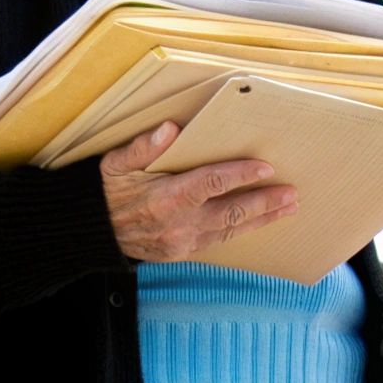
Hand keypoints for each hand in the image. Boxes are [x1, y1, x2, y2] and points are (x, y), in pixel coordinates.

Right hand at [98, 121, 298, 261]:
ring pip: (230, 231)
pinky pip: (217, 242)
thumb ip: (143, 147)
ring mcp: (181, 243)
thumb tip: (170, 129)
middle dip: (264, 202)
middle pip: (231, 212)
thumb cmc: (106, 191)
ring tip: (286, 209)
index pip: (212, 183)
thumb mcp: (116, 163)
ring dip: (261, 219)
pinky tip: (255, 223)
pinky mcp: (181, 253)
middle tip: (291, 194)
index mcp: (165, 198)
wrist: (91, 230)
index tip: (265, 167)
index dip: (241, 174)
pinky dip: (240, 231)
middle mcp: (178, 224)